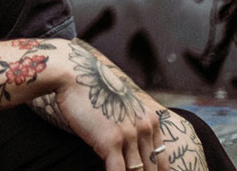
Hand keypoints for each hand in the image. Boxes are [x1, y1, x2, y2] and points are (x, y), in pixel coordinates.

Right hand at [53, 40, 206, 170]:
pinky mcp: (110, 141)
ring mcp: (129, 135)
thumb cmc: (92, 90)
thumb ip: (130, 123)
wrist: (74, 75)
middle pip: (151, 168)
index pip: (162, 159)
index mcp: (150, 120)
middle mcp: (144, 128)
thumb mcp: (120, 105)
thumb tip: (128, 145)